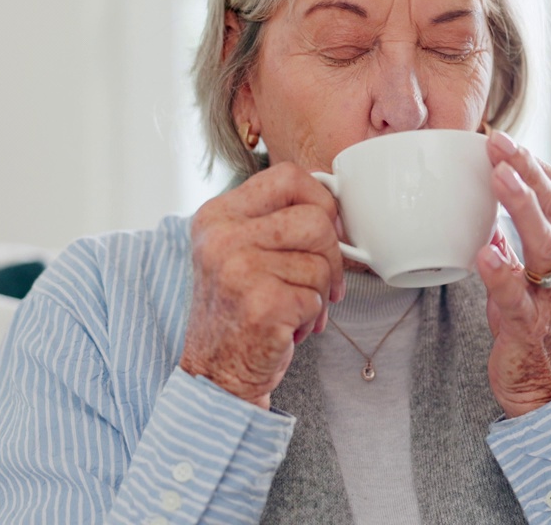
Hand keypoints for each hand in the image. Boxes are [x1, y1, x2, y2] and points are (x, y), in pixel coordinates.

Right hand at [180, 162, 344, 408]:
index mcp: (218, 215)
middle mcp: (222, 237)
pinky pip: (316, 298)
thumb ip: (276, 220)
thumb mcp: (241, 251)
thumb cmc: (239, 311)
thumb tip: (334, 204)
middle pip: (316, 220)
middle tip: (321, 282)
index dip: (321, 200)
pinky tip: (286, 326)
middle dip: (331, 256)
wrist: (215, 373)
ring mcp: (238, 269)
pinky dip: (310, 317)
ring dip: (319, 292)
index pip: (289, 176)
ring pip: (321, 262)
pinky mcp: (260, 304)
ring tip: (292, 307)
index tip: (327, 227)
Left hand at [476, 131, 550, 417]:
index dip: (534, 164)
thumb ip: (512, 244)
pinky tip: (485, 254)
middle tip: (499, 141)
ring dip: (521, 206)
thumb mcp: (528, 277)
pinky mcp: (529, 325)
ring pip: (544, 244)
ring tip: (498, 177)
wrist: (549, 390)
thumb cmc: (536, 327)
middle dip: (527, 171)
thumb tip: (487, 212)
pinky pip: (516, 297)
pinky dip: (502, 273)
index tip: (504, 137)